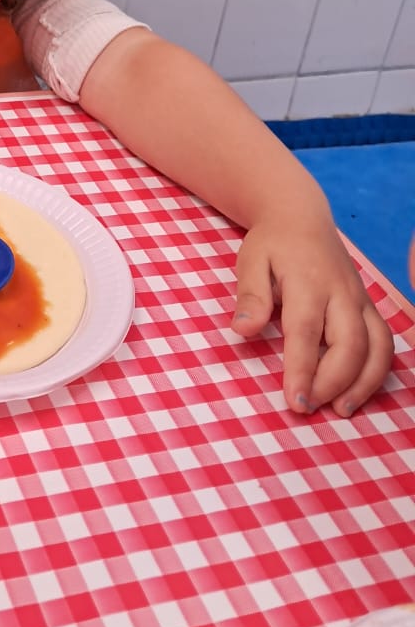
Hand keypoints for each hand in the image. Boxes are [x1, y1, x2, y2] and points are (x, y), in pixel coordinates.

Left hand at [231, 215, 393, 417]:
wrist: (301, 216)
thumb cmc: (272, 242)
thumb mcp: (250, 261)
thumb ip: (250, 296)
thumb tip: (243, 330)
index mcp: (307, 281)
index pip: (306, 332)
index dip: (302, 370)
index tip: (294, 401)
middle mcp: (341, 292)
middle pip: (349, 344)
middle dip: (332, 382)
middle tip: (308, 407)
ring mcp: (360, 299)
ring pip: (377, 346)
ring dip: (363, 383)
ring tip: (340, 410)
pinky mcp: (369, 306)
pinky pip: (384, 341)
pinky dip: (377, 371)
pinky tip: (357, 391)